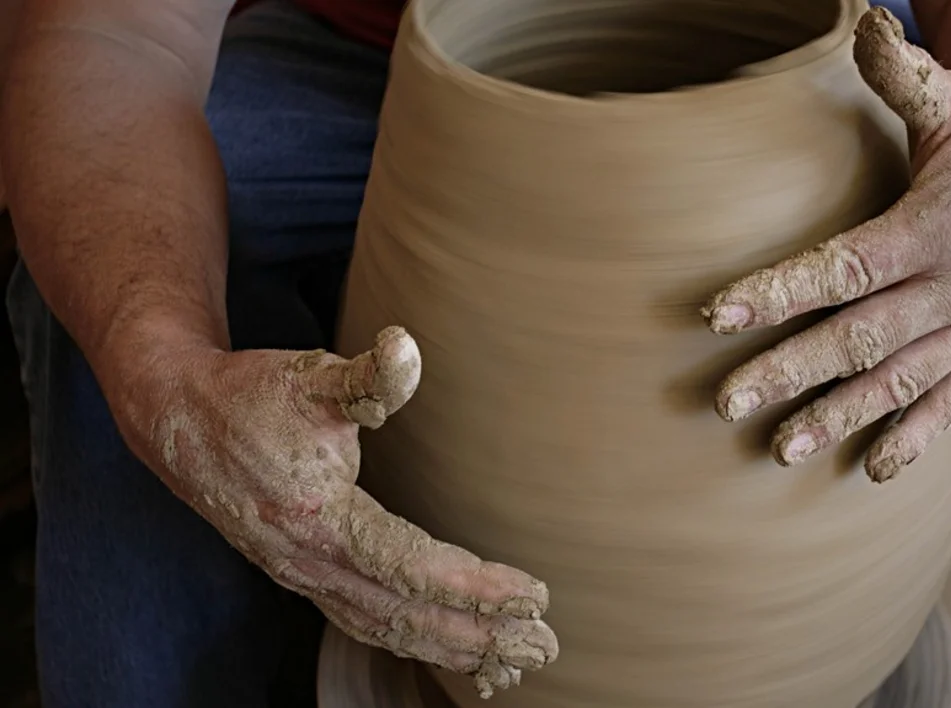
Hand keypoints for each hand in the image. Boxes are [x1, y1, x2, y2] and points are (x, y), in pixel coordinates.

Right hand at [113, 327, 556, 697]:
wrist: (178, 421)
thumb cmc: (251, 397)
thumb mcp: (308, 377)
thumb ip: (365, 376)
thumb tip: (406, 346)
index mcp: (320, 520)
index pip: (413, 567)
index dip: (475, 587)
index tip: (534, 596)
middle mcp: (311, 563)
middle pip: (407, 616)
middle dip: (478, 636)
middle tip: (544, 648)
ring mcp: (305, 576)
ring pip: (387, 628)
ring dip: (453, 648)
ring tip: (512, 664)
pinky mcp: (307, 576)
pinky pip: (367, 623)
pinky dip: (415, 642)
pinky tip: (453, 648)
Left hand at [702, 8, 950, 480]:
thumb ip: (905, 76)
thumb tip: (863, 23)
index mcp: (934, 227)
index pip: (845, 267)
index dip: (780, 291)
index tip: (718, 314)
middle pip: (861, 338)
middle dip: (792, 372)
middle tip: (727, 402)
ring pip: (901, 381)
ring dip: (840, 417)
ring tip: (782, 450)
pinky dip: (915, 436)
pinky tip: (872, 470)